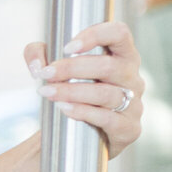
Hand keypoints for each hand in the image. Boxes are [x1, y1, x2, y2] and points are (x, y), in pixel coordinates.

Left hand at [23, 20, 143, 159]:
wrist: (77, 137)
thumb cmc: (70, 93)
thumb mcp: (53, 67)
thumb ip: (38, 54)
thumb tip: (36, 65)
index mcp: (122, 56)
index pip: (120, 33)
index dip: (96, 35)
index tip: (67, 47)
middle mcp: (132, 77)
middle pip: (108, 66)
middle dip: (72, 69)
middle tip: (46, 73)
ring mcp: (134, 104)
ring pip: (105, 94)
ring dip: (72, 92)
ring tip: (47, 92)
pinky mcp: (129, 129)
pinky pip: (107, 118)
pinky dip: (83, 112)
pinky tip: (64, 109)